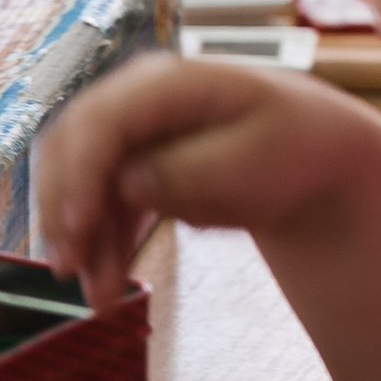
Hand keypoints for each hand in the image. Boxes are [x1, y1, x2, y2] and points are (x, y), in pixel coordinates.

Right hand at [36, 52, 380, 309]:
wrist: (315, 158)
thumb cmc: (296, 146)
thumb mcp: (256, 157)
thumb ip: (189, 170)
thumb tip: (127, 183)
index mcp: (170, 81)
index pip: (100, 121)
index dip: (78, 173)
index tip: (76, 228)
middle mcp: (137, 100)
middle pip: (72, 152)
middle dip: (65, 213)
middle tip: (72, 271)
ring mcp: (131, 134)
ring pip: (79, 187)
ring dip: (83, 243)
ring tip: (101, 299)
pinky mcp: (131, 168)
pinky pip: (99, 209)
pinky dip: (100, 247)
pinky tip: (108, 290)